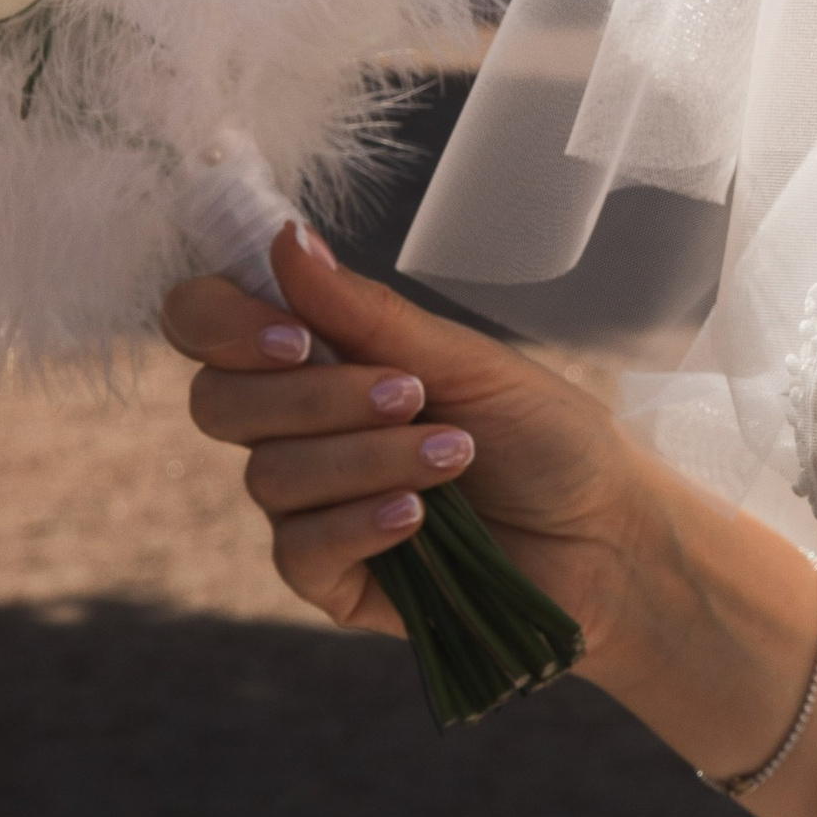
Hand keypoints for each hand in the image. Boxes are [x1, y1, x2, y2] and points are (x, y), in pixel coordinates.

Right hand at [160, 224, 639, 653]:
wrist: (609, 533)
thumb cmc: (546, 436)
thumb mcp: (464, 359)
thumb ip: (366, 312)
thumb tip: (283, 238)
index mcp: (319, 358)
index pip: (207, 325)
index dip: (223, 324)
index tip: (294, 336)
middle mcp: (298, 428)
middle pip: (219, 403)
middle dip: (314, 396)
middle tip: (411, 395)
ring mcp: (310, 506)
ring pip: (269, 476)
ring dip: (367, 459)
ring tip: (455, 456)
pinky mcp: (331, 578)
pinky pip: (298, 549)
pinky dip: (359, 523)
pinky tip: (419, 517)